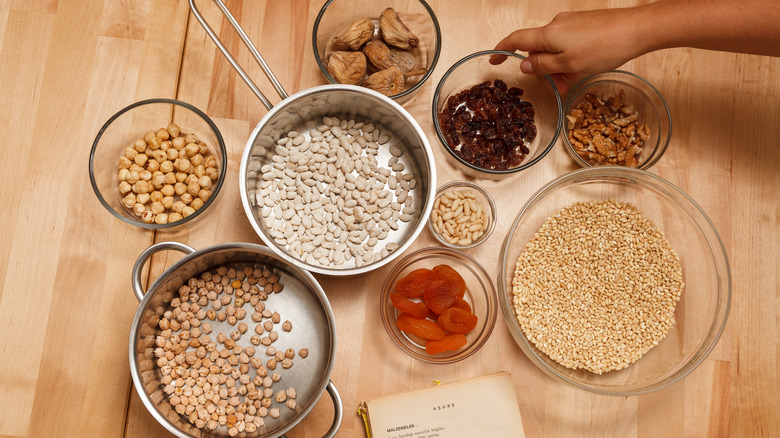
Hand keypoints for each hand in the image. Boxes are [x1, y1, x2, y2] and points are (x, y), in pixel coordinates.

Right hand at [490, 9, 645, 92]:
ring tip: (572, 81)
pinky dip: (568, 58)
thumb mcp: (570, 64)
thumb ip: (544, 66)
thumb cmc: (604, 47)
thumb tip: (525, 65)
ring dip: (558, 67)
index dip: (502, 50)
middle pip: (538, 49)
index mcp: (548, 34)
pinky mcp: (584, 25)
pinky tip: (582, 68)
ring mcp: (571, 24)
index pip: (516, 40)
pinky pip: (567, 43)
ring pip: (554, 48)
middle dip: (543, 70)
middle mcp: (556, 25)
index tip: (493, 60)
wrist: (637, 29)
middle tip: (557, 88)